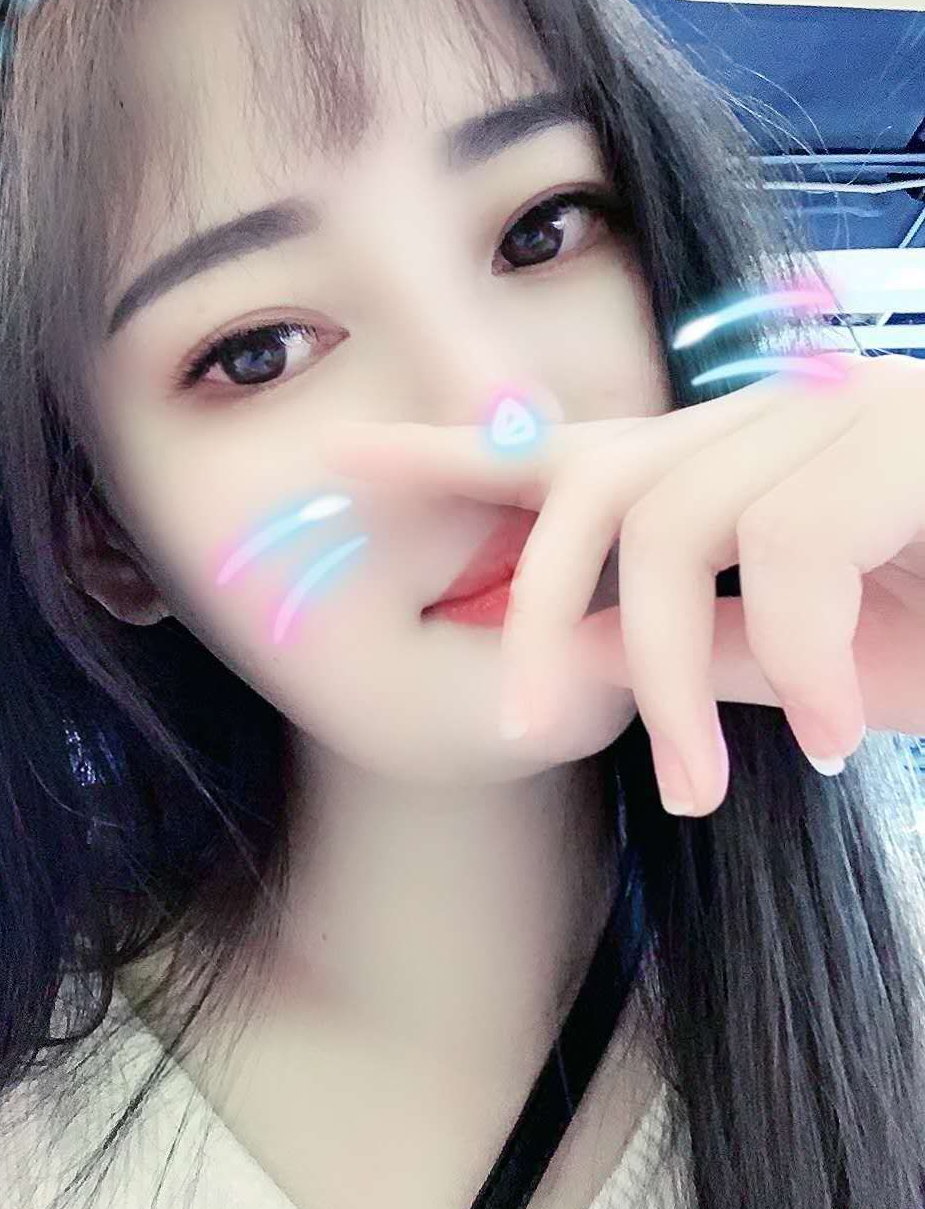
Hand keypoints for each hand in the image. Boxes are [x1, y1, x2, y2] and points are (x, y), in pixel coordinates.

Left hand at [318, 354, 924, 817]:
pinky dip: (799, 664)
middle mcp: (773, 424)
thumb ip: (696, 647)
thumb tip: (578, 654)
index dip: (452, 454)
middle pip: (593, 485)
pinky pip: (789, 551)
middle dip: (543, 606)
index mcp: (735, 468)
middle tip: (530, 730)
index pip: (571, 450)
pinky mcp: (899, 443)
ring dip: (674, 677)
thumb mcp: (805, 661)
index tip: (339, 460)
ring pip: (674, 527)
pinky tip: (841, 733)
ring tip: (717, 788)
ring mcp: (838, 420)